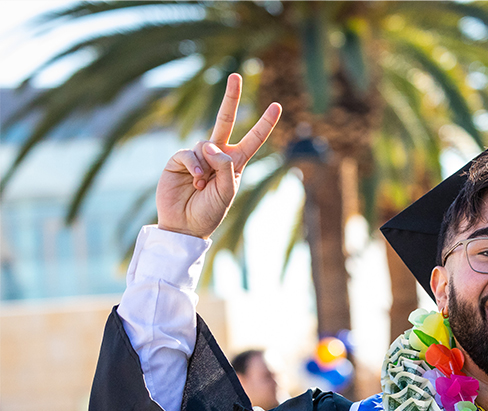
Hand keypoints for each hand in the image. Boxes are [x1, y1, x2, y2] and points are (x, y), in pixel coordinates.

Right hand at [155, 74, 280, 238]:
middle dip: (231, 98)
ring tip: (203, 185)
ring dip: (207, 166)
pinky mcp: (179, 160)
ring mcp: (197, 156)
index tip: (276, 106)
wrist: (184, 226)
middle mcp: (217, 155)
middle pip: (225, 120)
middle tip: (235, 75)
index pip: (252, 139)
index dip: (264, 123)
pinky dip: (194, 166)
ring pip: (206, 144)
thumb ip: (224, 167)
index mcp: (235, 163)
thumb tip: (211, 145)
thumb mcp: (227, 192)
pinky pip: (189, 153)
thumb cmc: (209, 212)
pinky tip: (195, 181)